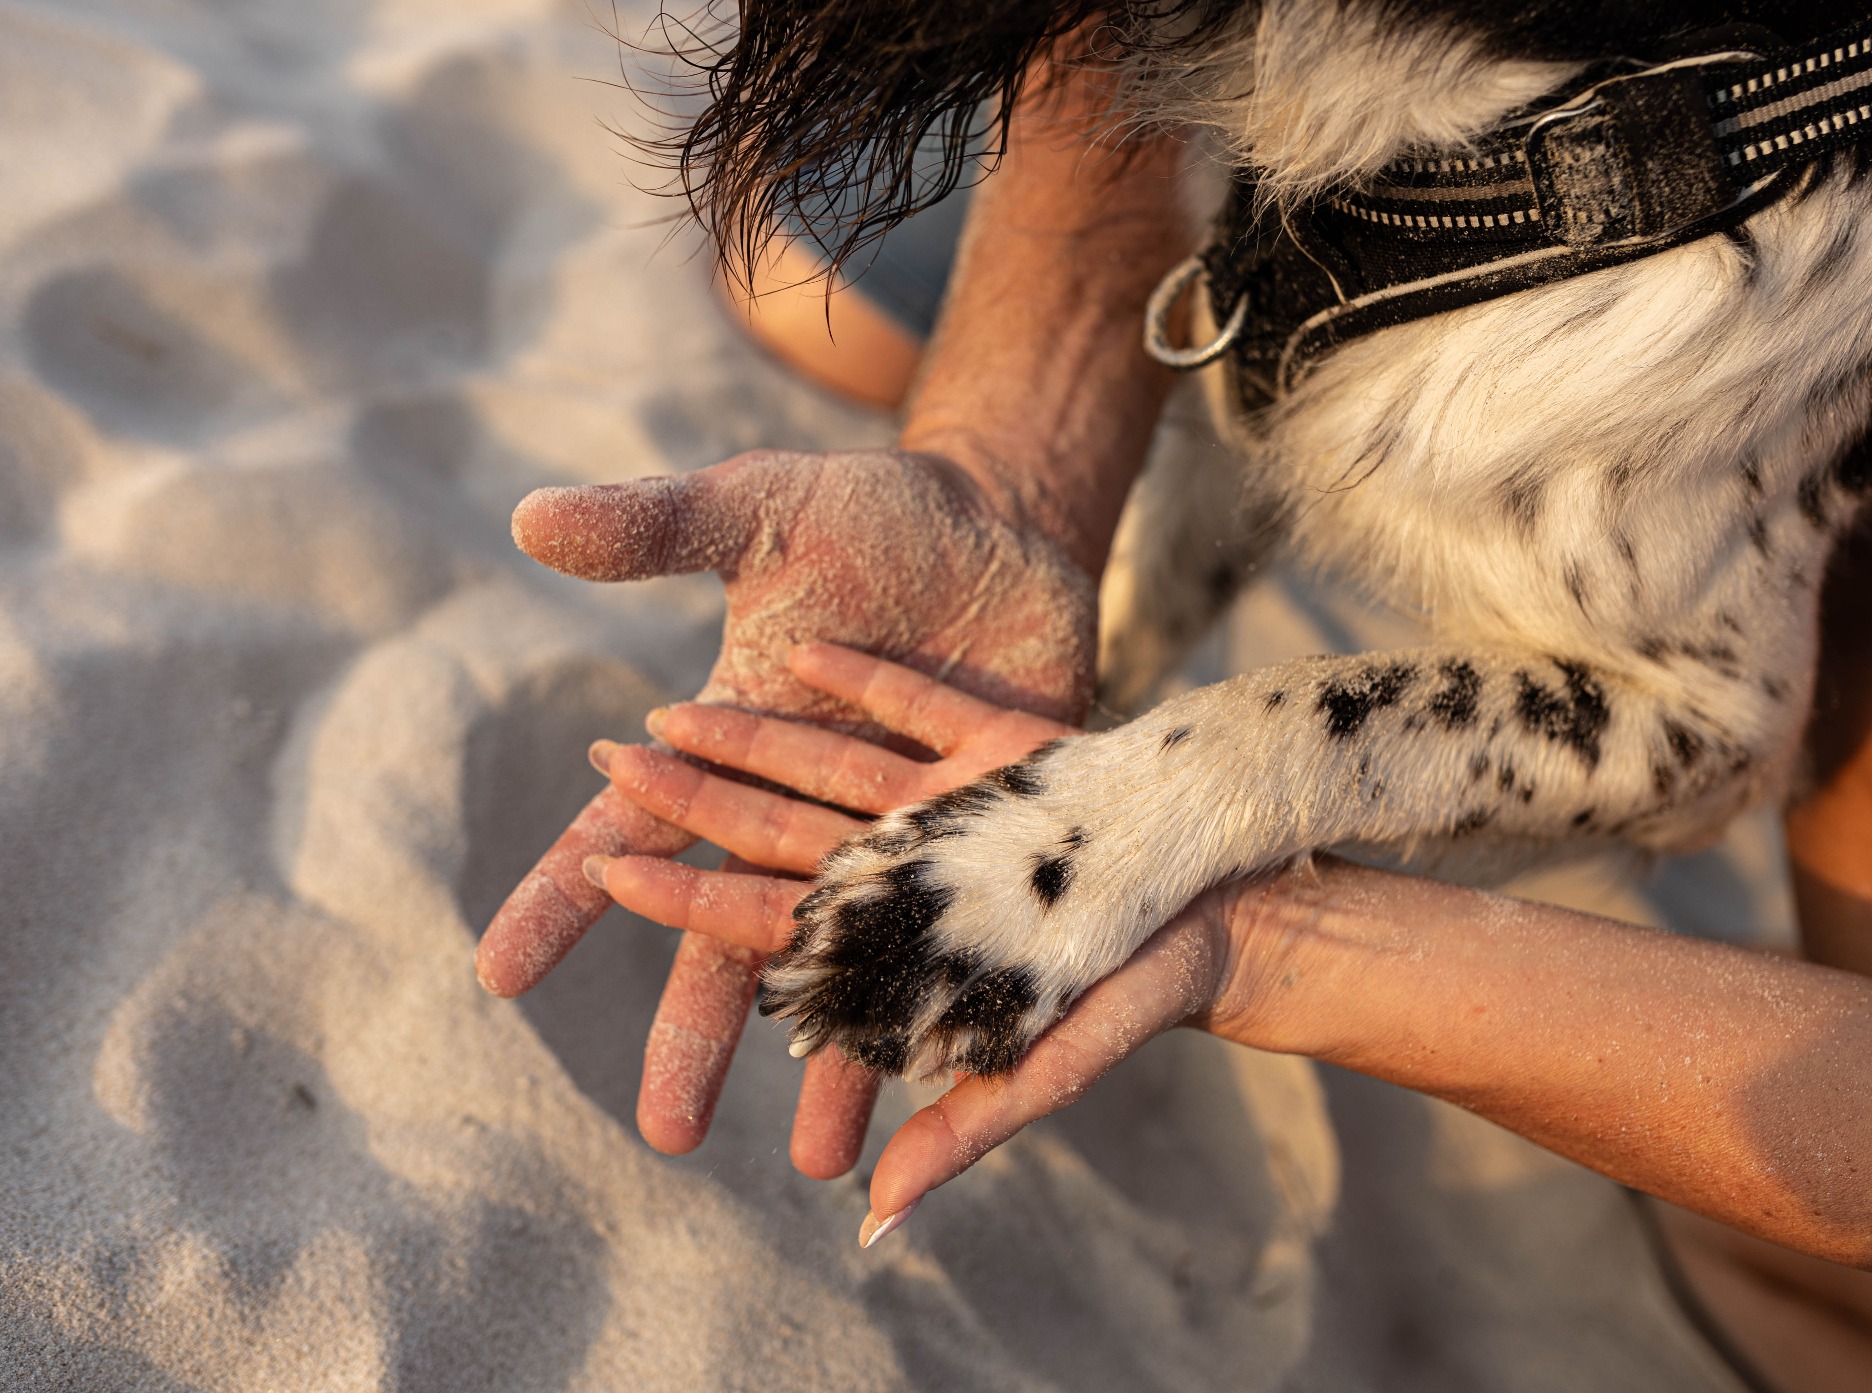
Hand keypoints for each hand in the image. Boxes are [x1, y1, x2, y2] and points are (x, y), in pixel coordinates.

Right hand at [475, 449, 1095, 1166]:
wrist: (999, 518)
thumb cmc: (865, 509)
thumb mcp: (756, 506)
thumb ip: (654, 523)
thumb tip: (531, 519)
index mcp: (739, 739)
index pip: (636, 826)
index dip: (568, 896)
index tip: (502, 973)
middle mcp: (812, 803)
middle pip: (743, 926)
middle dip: (703, 1026)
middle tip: (670, 1129)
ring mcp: (901, 823)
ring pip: (856, 948)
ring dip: (839, 1045)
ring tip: (826, 1156)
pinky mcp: (991, 818)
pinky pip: (966, 915)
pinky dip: (960, 981)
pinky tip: (957, 1066)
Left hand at [588, 643, 1268, 1241]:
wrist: (1236, 921)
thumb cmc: (1140, 997)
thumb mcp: (1049, 1066)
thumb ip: (965, 1129)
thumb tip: (871, 1220)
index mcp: (908, 941)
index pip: (772, 920)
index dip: (688, 896)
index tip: (603, 871)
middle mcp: (913, 868)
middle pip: (779, 830)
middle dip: (695, 800)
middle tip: (606, 760)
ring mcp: (951, 804)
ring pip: (831, 761)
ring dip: (756, 732)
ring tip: (673, 703)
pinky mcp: (1005, 747)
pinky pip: (922, 703)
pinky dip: (868, 676)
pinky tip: (805, 643)